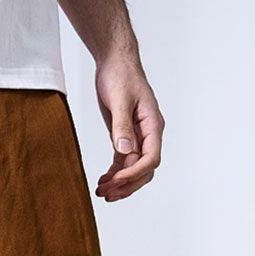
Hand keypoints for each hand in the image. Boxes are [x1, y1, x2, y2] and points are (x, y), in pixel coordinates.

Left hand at [93, 54, 164, 202]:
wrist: (114, 61)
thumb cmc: (120, 75)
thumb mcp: (120, 99)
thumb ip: (122, 126)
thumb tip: (125, 151)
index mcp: (153, 125)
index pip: (151, 158)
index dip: (134, 173)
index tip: (116, 180)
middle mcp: (148, 134)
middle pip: (144, 169)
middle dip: (127, 184)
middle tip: (107, 194)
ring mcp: (137, 137)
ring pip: (133, 169)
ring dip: (119, 183)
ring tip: (101, 192)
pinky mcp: (124, 136)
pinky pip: (122, 162)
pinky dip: (114, 174)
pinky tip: (102, 181)